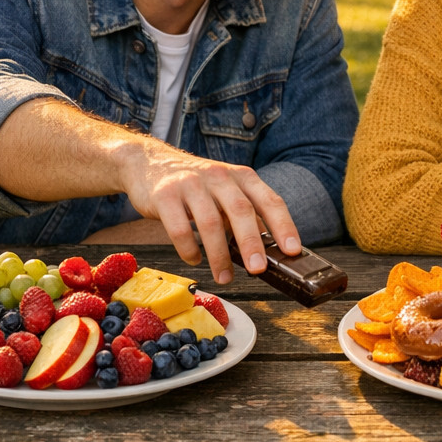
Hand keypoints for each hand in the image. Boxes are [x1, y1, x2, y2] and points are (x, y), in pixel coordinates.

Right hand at [120, 141, 301, 284]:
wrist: (149, 162)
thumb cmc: (195, 184)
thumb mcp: (225, 190)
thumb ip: (246, 213)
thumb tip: (271, 247)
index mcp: (241, 176)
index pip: (269, 200)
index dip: (284, 225)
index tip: (292, 250)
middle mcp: (219, 176)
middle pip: (241, 210)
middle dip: (252, 243)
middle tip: (258, 269)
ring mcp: (191, 184)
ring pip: (210, 222)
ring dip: (219, 256)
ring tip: (225, 278)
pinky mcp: (165, 195)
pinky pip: (179, 228)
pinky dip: (189, 250)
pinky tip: (194, 260)